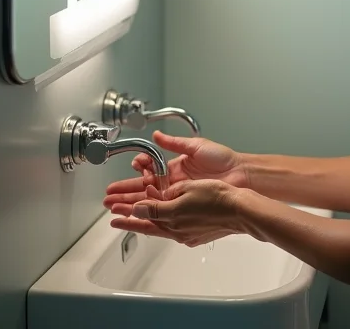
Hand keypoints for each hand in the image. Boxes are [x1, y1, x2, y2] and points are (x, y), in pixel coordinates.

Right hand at [103, 131, 248, 215]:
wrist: (240, 175)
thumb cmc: (223, 159)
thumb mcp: (196, 146)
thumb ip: (174, 143)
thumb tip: (157, 135)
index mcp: (176, 167)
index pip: (151, 169)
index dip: (140, 169)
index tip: (134, 167)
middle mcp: (174, 182)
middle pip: (145, 189)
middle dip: (126, 192)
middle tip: (109, 197)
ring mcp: (179, 195)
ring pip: (150, 202)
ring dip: (132, 204)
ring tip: (115, 207)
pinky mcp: (185, 207)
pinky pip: (163, 211)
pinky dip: (148, 213)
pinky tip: (136, 215)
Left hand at [110, 180, 244, 246]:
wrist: (239, 210)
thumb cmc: (216, 196)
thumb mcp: (184, 190)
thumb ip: (161, 199)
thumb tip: (143, 204)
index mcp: (172, 216)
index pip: (143, 214)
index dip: (127, 211)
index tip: (114, 211)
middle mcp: (176, 229)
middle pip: (148, 223)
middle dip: (130, 218)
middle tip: (115, 216)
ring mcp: (187, 234)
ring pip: (159, 227)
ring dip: (145, 221)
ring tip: (133, 217)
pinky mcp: (196, 235)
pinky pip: (173, 230)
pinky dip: (163, 224)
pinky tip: (162, 220)